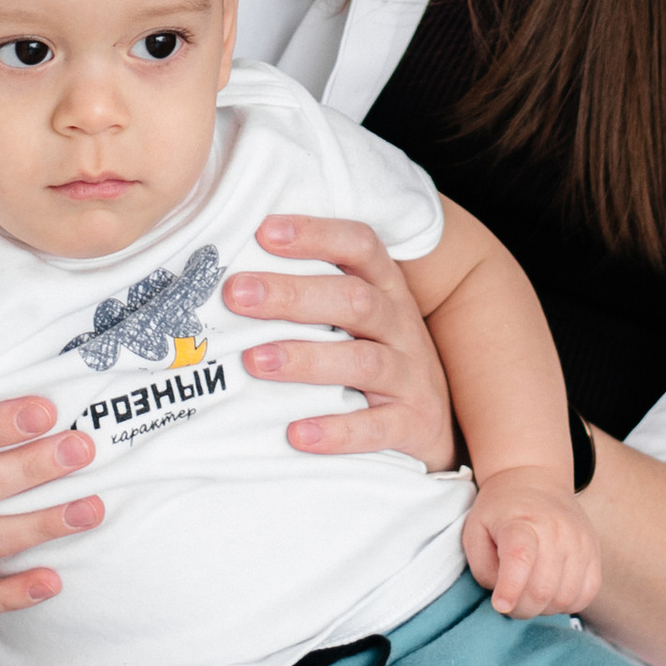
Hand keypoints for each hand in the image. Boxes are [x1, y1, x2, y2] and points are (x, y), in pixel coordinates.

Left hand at [224, 214, 458, 470]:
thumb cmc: (375, 356)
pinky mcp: (413, 424)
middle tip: (238, 294)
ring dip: (307, 360)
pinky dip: (337, 431)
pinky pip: (376, 428)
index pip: (360, 246)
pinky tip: (297, 434)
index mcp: (386, 289)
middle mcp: (401, 325)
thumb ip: (313, 292)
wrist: (433, 424)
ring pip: (364, 361)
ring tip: (256, 361)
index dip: (317, 234)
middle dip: (293, 296)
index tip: (265, 231)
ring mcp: (411, 376)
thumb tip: (232, 276)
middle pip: (354, 300)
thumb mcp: (358, 318)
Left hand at [463, 468, 601, 618]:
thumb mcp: (475, 531)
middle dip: (522, 608)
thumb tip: (505, 599)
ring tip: (530, 594)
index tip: (500, 605)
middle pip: (543, 588)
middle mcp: (555, 530)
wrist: (534, 480)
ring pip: (565, 597)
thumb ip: (483, 569)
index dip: (511, 588)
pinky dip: (567, 603)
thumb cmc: (500, 511)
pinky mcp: (594, 551)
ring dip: (544, 608)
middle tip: (511, 602)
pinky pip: (587, 593)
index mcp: (520, 522)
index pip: (520, 558)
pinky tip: (552, 592)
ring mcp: (579, 541)